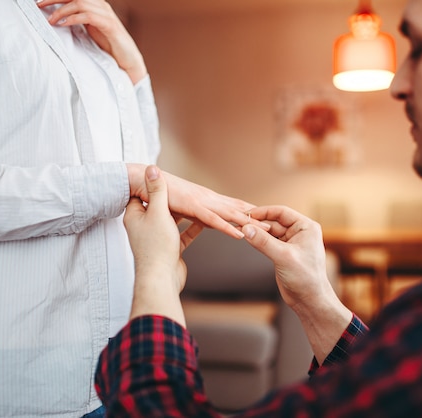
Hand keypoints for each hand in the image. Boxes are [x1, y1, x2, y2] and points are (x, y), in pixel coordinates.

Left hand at [38, 0, 147, 82]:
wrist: (129, 60)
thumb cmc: (109, 46)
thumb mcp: (90, 30)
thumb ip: (78, 21)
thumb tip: (58, 18)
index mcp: (96, 6)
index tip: (40, 2)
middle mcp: (101, 6)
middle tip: (38, 5)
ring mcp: (106, 14)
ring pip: (80, 3)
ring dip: (62, 10)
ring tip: (50, 20)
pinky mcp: (110, 25)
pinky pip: (88, 16)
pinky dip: (74, 18)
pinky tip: (63, 24)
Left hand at [124, 166, 201, 324]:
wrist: (161, 279)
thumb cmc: (157, 246)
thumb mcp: (158, 212)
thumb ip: (157, 190)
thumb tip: (150, 168)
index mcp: (136, 215)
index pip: (142, 194)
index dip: (153, 185)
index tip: (164, 176)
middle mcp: (145, 226)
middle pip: (161, 207)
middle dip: (174, 199)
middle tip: (184, 188)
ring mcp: (157, 239)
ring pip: (174, 221)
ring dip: (186, 214)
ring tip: (199, 204)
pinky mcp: (170, 249)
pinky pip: (183, 235)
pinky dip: (194, 228)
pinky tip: (206, 223)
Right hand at [127, 163, 261, 238]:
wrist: (144, 181)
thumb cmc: (161, 196)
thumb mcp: (183, 209)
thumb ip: (195, 215)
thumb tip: (203, 223)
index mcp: (207, 199)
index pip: (234, 206)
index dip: (251, 212)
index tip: (267, 219)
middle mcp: (209, 199)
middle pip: (239, 210)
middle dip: (258, 218)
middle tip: (277, 225)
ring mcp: (202, 202)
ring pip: (232, 215)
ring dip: (250, 223)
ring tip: (267, 230)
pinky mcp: (193, 208)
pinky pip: (214, 221)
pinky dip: (228, 228)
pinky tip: (240, 234)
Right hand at [241, 205, 330, 308]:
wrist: (309, 300)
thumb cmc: (306, 278)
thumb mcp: (283, 257)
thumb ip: (264, 242)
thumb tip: (247, 228)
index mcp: (306, 227)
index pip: (282, 212)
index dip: (264, 212)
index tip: (248, 214)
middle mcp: (299, 232)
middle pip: (274, 221)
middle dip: (258, 223)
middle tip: (240, 223)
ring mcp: (291, 243)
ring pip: (270, 232)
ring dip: (257, 232)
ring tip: (240, 230)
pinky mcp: (283, 253)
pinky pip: (268, 242)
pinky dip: (258, 241)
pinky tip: (248, 239)